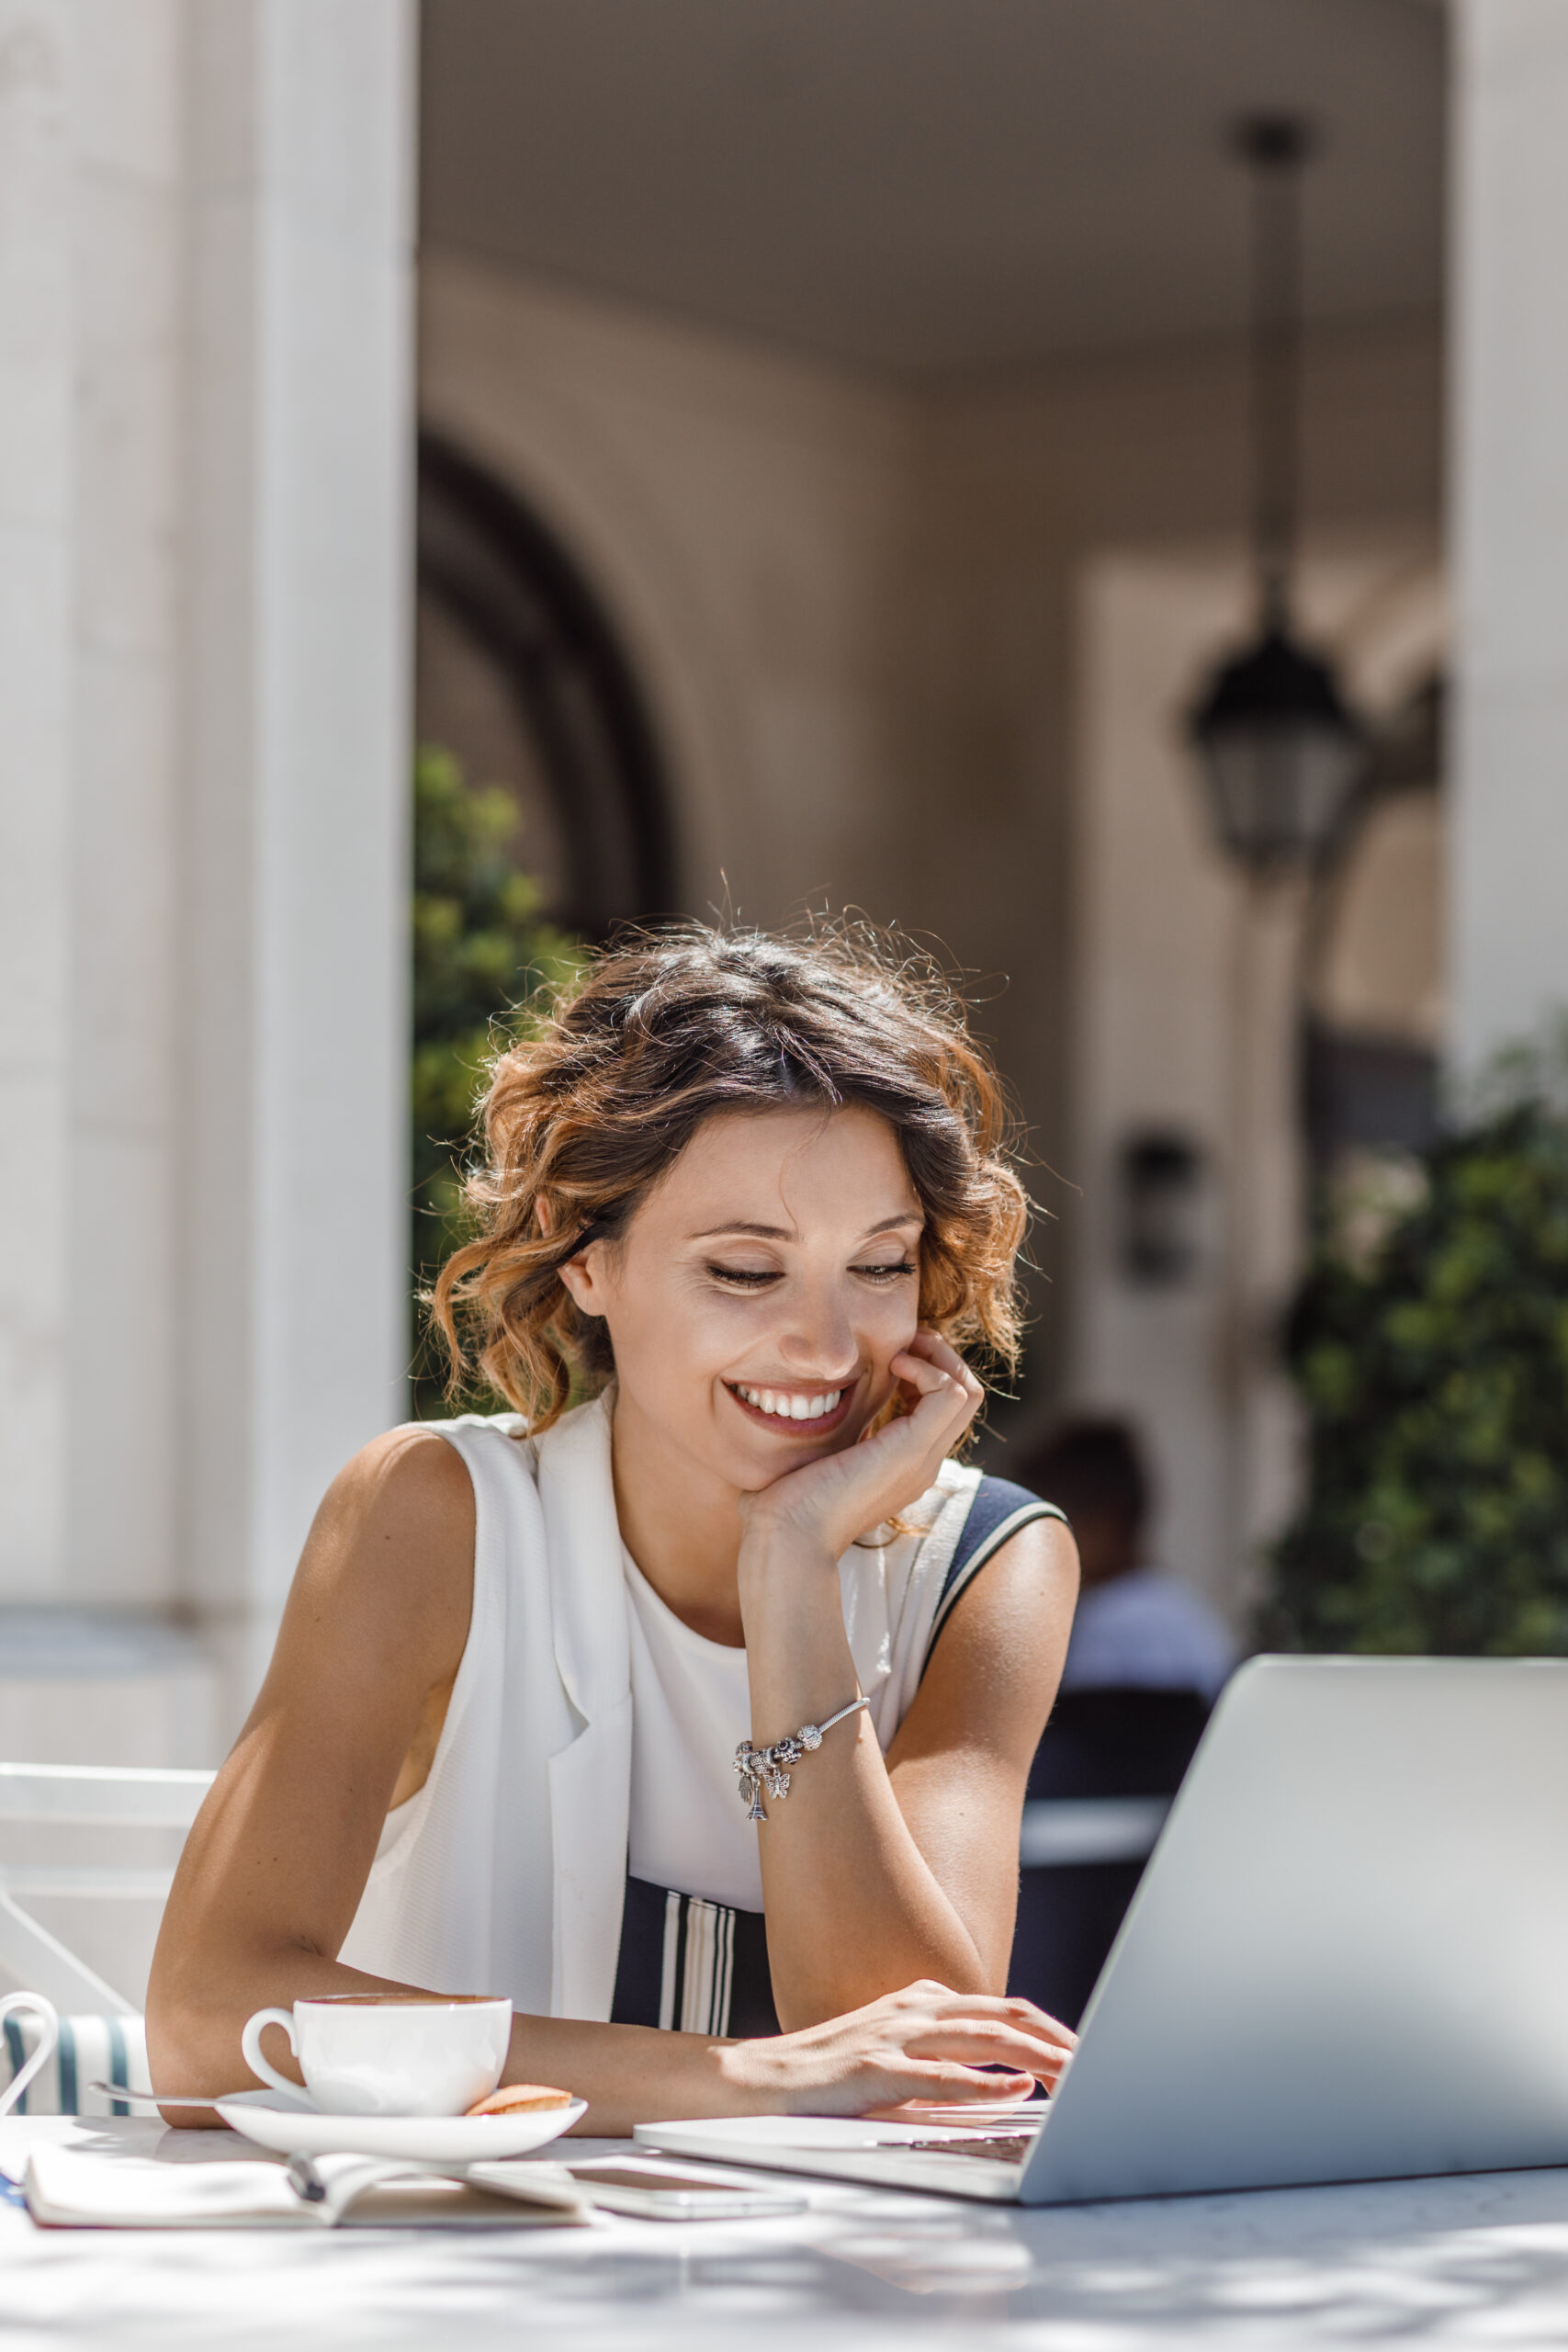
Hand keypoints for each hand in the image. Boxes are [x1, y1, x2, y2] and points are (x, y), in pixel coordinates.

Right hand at [721, 1980, 1076, 2115]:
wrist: (757, 2078)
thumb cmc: (826, 2075)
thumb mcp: (894, 2056)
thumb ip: (946, 2061)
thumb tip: (1010, 2084)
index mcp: (920, 2003)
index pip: (1001, 2007)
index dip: (1048, 2027)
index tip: (1083, 2051)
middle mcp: (913, 2010)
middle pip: (1003, 2013)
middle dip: (1057, 2037)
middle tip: (1098, 2061)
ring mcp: (894, 2036)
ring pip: (983, 2038)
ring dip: (1036, 2055)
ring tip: (1074, 2074)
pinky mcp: (874, 2071)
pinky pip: (940, 2076)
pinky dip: (985, 2085)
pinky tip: (1015, 2093)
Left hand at [738, 1331, 983, 1560]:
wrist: (787, 1537)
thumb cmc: (783, 1504)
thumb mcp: (813, 1458)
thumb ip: (824, 1435)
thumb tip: (799, 1405)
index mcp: (903, 1465)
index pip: (940, 1409)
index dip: (922, 1370)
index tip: (888, 1353)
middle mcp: (922, 1463)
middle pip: (964, 1396)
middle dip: (936, 1356)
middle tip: (901, 1341)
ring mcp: (922, 1459)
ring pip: (967, 1391)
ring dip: (936, 1357)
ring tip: (898, 1350)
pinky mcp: (913, 1450)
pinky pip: (951, 1393)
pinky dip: (927, 1368)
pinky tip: (893, 1366)